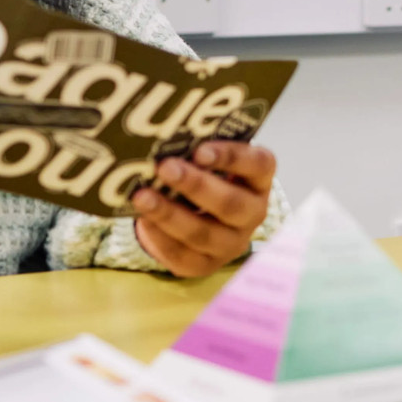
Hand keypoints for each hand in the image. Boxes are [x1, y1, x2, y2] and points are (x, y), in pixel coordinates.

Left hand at [132, 142, 276, 277]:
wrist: (198, 217)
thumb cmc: (203, 177)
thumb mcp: (208, 162)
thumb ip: (197, 150)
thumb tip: (167, 137)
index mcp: (258, 181)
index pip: (259, 165)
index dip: (231, 157)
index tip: (200, 151)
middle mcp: (253, 214)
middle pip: (231, 204)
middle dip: (196, 186)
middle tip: (165, 168)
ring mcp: (231, 243)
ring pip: (203, 233)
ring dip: (170, 213)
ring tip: (142, 196)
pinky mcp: (205, 264)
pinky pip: (182, 254)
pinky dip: (160, 236)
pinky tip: (143, 220)